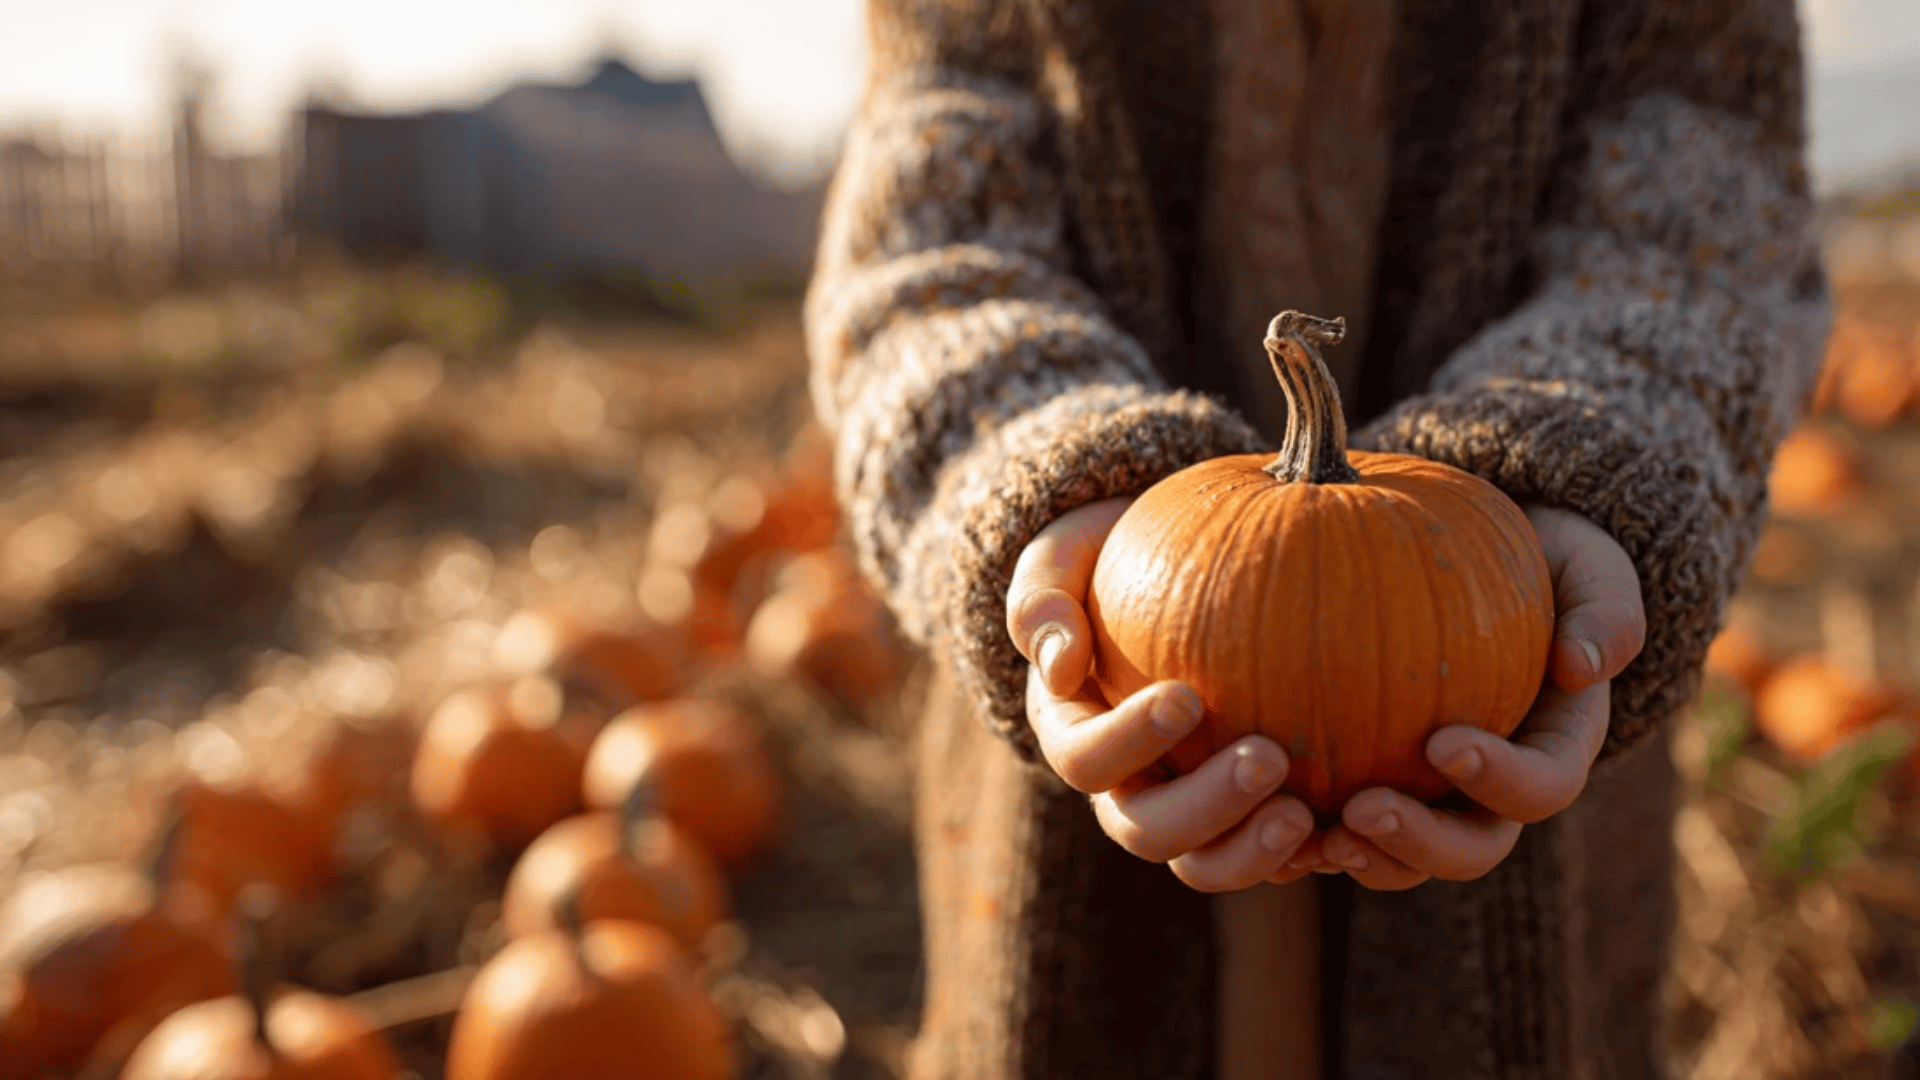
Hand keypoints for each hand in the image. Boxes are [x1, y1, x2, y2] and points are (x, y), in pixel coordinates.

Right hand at [1007, 499, 1318, 892]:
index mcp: (1074, 734)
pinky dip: (1300, 853)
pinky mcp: (1239, 817)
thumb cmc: (1107, 558)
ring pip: (1205, 862)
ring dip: (1252, 850)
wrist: (1164, 572)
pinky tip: (1346, 823)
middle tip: (1269, 758)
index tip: (1187, 696)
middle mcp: (1122, 787)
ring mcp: (1182, 810)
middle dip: (1206, 807)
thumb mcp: (1063, 556)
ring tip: (1306, 815)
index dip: (1129, 740)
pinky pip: (1266, 854)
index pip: (1086, 759)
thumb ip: (1043, 598)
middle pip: (1146, 830)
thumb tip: (1058, 665)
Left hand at [1299, 505, 1646, 889]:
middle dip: (1420, 844)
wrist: (1482, 559)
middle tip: (1360, 812)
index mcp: (1554, 745)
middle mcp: (1494, 788)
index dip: (1499, 780)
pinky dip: (1306, 834)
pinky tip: (1259, 813)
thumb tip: (1583, 666)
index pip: (1541, 787)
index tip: (1442, 741)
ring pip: (1402, 858)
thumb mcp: (1589, 565)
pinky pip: (1342, 826)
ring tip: (1310, 834)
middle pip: (1471, 847)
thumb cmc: (1544, 555)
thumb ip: (1604, 607)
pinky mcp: (1373, 782)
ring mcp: (1432, 794)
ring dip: (1362, 856)